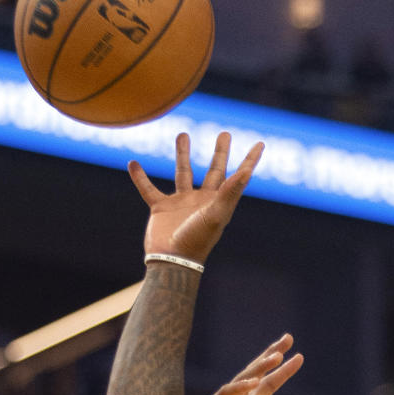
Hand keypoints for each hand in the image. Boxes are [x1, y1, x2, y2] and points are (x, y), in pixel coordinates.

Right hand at [129, 132, 262, 265]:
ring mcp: (181, 203)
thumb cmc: (197, 240)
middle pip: (214, 170)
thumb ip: (230, 191)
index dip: (250, 160)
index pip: (238, 175)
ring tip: (183, 134)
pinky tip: (132, 164)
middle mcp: (202, 200)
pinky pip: (149, 189)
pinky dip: (140, 178)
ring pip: (183, 173)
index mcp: (219, 201)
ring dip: (183, 154)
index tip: (261, 143)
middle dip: (220, 152)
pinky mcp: (161, 209)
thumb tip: (247, 171)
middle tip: (224, 134)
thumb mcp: (216, 214)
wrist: (171, 261)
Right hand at [180, 337, 308, 394]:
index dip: (282, 373)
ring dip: (259, 367)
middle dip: (271, 355)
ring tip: (277, 356)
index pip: (267, 386)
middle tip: (288, 338)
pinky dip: (238, 388)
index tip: (299, 358)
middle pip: (255, 374)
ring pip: (242, 380)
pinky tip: (254, 382)